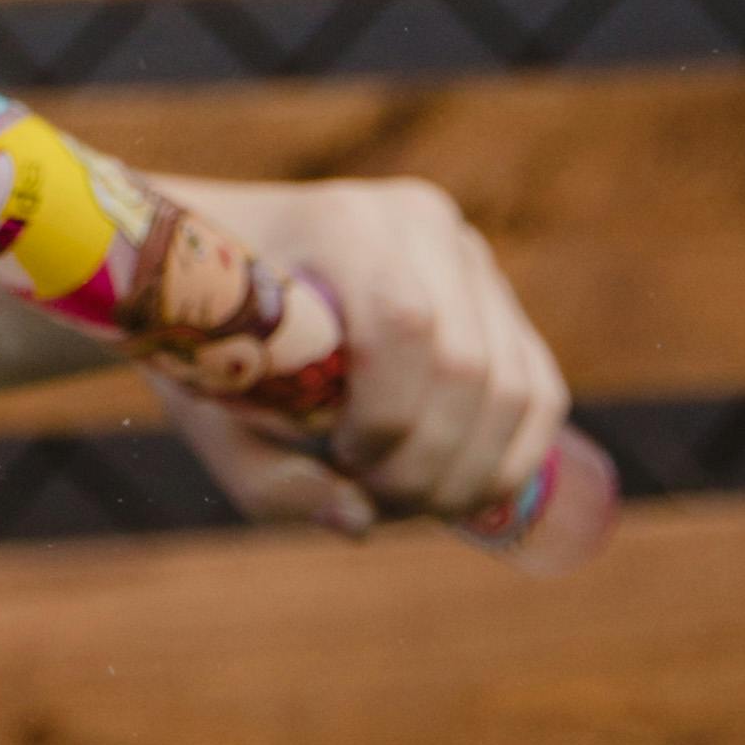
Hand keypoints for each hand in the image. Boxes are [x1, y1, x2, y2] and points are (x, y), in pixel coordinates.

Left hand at [154, 173, 568, 540]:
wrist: (218, 271)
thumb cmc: (206, 341)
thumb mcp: (211, 414)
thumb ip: (270, 477)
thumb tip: (358, 522)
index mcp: (341, 222)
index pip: (404, 324)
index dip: (390, 418)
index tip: (343, 461)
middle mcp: (417, 221)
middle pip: (466, 363)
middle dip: (430, 462)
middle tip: (377, 500)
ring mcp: (465, 254)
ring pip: (515, 383)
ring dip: (472, 471)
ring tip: (408, 499)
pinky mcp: (494, 296)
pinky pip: (538, 386)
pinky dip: (513, 456)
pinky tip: (461, 490)